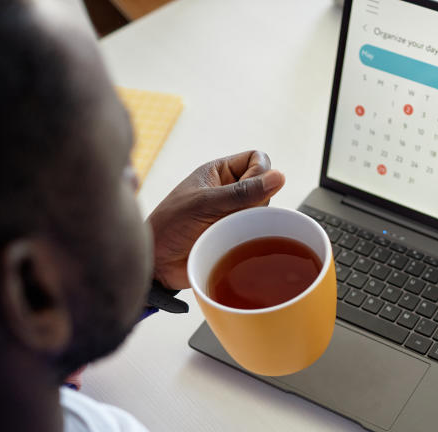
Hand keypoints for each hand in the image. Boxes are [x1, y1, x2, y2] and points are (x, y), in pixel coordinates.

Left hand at [147, 151, 284, 289]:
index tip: (247, 191)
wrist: (157, 265)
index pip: (258, 159)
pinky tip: (242, 244)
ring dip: (255, 222)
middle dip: (257, 202)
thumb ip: (243, 192)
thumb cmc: (170, 227)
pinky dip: (257, 237)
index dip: (260, 172)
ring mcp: (235, 214)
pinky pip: (260, 232)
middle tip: (233, 215)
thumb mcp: (206, 204)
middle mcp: (230, 191)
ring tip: (231, 231)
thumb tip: (280, 177)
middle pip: (266, 187)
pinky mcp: (238, 236)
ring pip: (265, 211)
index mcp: (219, 173)